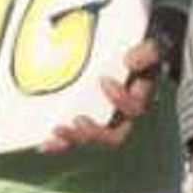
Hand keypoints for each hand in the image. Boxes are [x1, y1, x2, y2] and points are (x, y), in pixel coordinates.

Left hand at [37, 8, 184, 154]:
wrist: (129, 50)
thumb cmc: (137, 53)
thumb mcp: (148, 48)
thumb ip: (148, 51)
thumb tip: (130, 61)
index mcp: (137, 97)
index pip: (134, 108)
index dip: (120, 100)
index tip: (103, 80)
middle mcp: (121, 114)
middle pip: (114, 135)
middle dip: (95, 132)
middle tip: (78, 120)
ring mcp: (102, 119)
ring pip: (91, 139)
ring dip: (74, 139)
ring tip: (57, 130)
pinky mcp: (85, 120)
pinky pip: (73, 136)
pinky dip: (59, 143)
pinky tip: (44, 144)